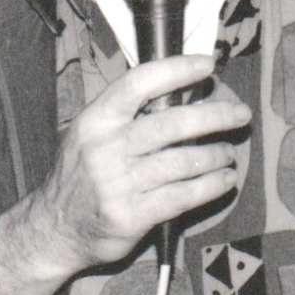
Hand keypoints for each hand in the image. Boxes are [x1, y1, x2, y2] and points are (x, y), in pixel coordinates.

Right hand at [0, 55, 250, 294]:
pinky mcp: (132, 215)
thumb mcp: (92, 135)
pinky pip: (184, 196)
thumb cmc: (83, 175)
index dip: (177, 70)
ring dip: (217, 154)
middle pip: (172, 123)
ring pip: (184, 161)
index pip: (139, 83)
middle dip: (215, 115)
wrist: (54, 229)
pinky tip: (226, 180)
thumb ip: (129, 115)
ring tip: (229, 152)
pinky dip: (212, 185)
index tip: (208, 65)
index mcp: (96, 120)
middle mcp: (105, 148)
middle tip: (240, 113)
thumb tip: (185, 89)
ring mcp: (119, 183)